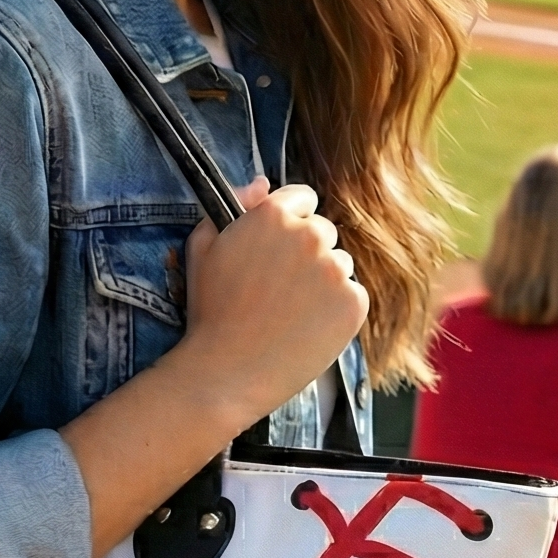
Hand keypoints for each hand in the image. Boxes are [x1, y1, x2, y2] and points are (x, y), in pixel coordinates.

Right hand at [177, 179, 366, 434]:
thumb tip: (264, 184)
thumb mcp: (203, 246)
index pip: (303, 199)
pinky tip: (307, 327)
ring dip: (323, 281)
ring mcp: (335, 269)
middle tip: (280, 288)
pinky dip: (336, 310)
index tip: (278, 248)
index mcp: (274, 214)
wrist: (226, 373)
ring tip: (290, 312)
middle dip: (306, 253)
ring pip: (339, 264)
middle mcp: (309, 235)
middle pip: (323, 232)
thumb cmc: (210, 311)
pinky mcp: (353, 303)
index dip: (289, 223)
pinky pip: (353, 295)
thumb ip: (233, 204)